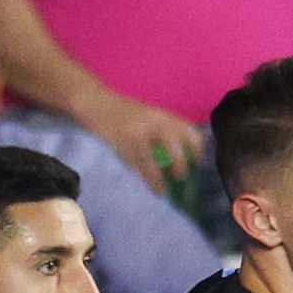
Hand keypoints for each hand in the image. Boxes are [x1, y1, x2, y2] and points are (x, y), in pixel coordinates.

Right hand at [80, 90, 205, 191]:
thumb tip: (179, 152)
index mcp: (161, 115)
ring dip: (161, 178)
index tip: (199, 160)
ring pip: (153, 161)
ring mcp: (136, 134)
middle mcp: (152, 123)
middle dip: (180, 163)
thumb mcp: (147, 115)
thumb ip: (162, 128)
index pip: (187, 129)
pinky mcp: (122, 144)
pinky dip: (147, 179)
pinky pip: (138, 166)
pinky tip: (152, 187)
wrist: (94, 102)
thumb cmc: (122, 111)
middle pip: (173, 145)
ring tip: (165, 190)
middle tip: (181, 176)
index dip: (197, 146)